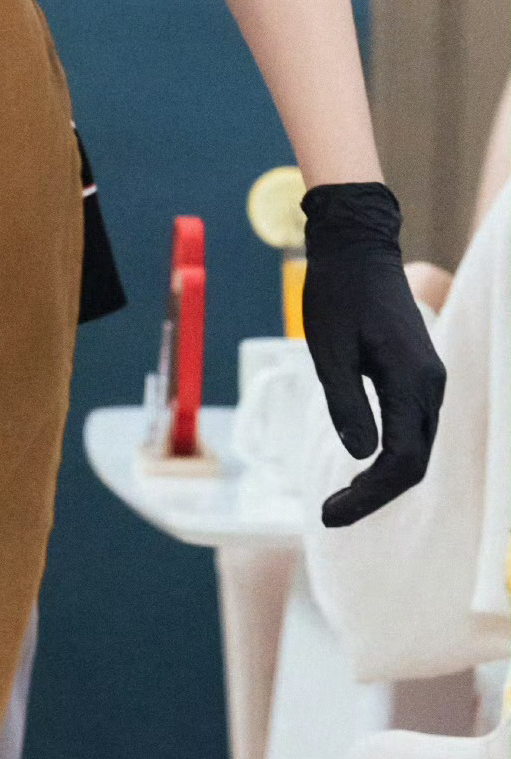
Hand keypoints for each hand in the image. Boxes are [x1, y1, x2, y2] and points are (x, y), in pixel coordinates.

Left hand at [301, 183, 445, 526]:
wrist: (357, 245)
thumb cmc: (337, 292)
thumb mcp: (328, 349)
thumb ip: (346, 403)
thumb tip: (362, 456)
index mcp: (410, 381)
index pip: (400, 462)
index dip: (368, 496)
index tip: (330, 513)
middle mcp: (429, 385)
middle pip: (414, 462)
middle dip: (375, 495)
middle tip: (331, 513)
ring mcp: (428, 378)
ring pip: (417, 446)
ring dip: (384, 477)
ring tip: (344, 497)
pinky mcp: (419, 372)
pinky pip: (414, 426)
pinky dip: (392, 453)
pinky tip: (364, 462)